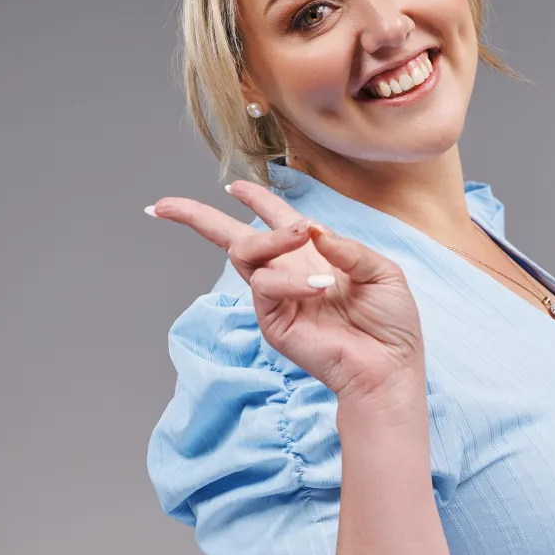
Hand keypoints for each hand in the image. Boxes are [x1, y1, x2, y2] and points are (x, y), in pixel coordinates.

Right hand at [146, 178, 425, 404]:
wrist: (388, 368)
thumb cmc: (390, 324)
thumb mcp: (381, 272)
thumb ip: (347, 247)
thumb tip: (312, 228)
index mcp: (312, 256)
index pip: (273, 221)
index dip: (253, 200)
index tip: (233, 186)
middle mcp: (287, 273)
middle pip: (231, 238)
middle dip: (195, 218)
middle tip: (164, 205)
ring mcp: (276, 298)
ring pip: (245, 253)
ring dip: (272, 238)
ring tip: (303, 236)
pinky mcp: (273, 321)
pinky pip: (265, 286)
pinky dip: (290, 280)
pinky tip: (318, 285)